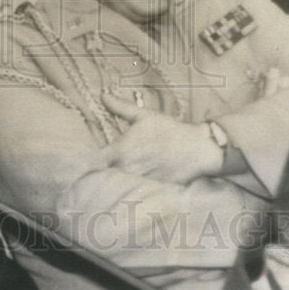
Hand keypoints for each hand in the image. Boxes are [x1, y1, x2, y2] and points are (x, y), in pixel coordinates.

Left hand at [100, 93, 221, 183]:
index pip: (94, 163)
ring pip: (119, 187)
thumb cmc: (170, 130)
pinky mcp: (150, 193)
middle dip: (104, 174)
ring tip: (121, 179)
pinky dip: (133, 191)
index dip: (90, 163)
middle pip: (105, 177)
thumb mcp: (144, 116)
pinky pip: (135, 194)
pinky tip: (136, 186)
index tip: (90, 162)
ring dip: (118, 183)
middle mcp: (126, 170)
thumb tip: (103, 94)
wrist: (199, 149)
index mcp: (120, 151)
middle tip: (105, 171)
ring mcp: (138, 184)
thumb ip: (120, 107)